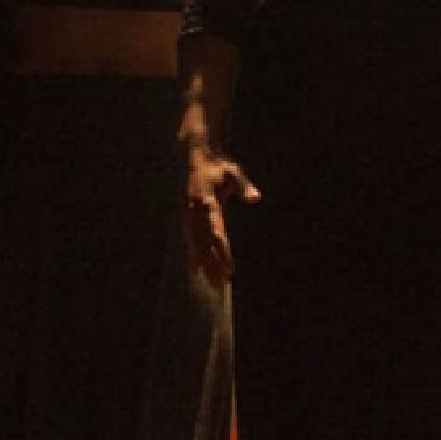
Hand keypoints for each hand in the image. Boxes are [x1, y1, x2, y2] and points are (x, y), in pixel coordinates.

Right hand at [183, 145, 260, 285]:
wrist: (193, 155)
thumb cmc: (217, 164)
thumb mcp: (233, 172)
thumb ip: (243, 186)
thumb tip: (255, 198)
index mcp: (205, 201)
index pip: (216, 232)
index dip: (222, 252)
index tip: (229, 268)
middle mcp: (193, 211)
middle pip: (204, 244)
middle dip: (212, 265)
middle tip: (221, 284)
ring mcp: (186, 215)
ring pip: (195, 245)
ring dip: (204, 264)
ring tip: (213, 283)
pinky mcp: (185, 217)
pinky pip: (189, 240)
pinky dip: (192, 255)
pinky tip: (195, 271)